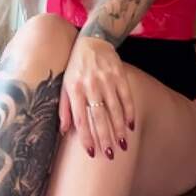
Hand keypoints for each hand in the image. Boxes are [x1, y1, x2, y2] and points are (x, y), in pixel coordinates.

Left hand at [58, 36, 135, 158]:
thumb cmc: (76, 67)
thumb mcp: (65, 84)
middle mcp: (90, 85)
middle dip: (105, 138)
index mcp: (74, 89)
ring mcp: (106, 80)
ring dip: (119, 129)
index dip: (86, 137)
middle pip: (99, 117)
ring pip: (114, 109)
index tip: (92, 152)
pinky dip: (129, 112)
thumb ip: (64, 107)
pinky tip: (131, 126)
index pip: (81, 119)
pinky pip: (126, 97)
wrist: (92, 41)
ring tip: (123, 144)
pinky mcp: (119, 75)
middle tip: (110, 155)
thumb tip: (64, 130)